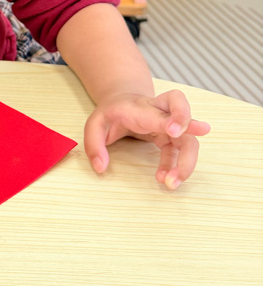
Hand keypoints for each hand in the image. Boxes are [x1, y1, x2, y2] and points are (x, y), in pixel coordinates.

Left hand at [84, 89, 211, 188]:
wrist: (121, 102)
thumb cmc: (110, 113)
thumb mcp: (94, 125)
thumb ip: (93, 145)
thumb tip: (101, 167)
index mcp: (139, 107)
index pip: (159, 110)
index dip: (170, 117)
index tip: (173, 131)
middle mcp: (159, 111)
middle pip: (182, 108)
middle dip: (189, 125)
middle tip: (193, 141)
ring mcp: (168, 124)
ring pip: (188, 136)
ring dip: (187, 160)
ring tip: (172, 182)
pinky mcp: (170, 137)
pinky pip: (180, 151)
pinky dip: (177, 166)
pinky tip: (166, 179)